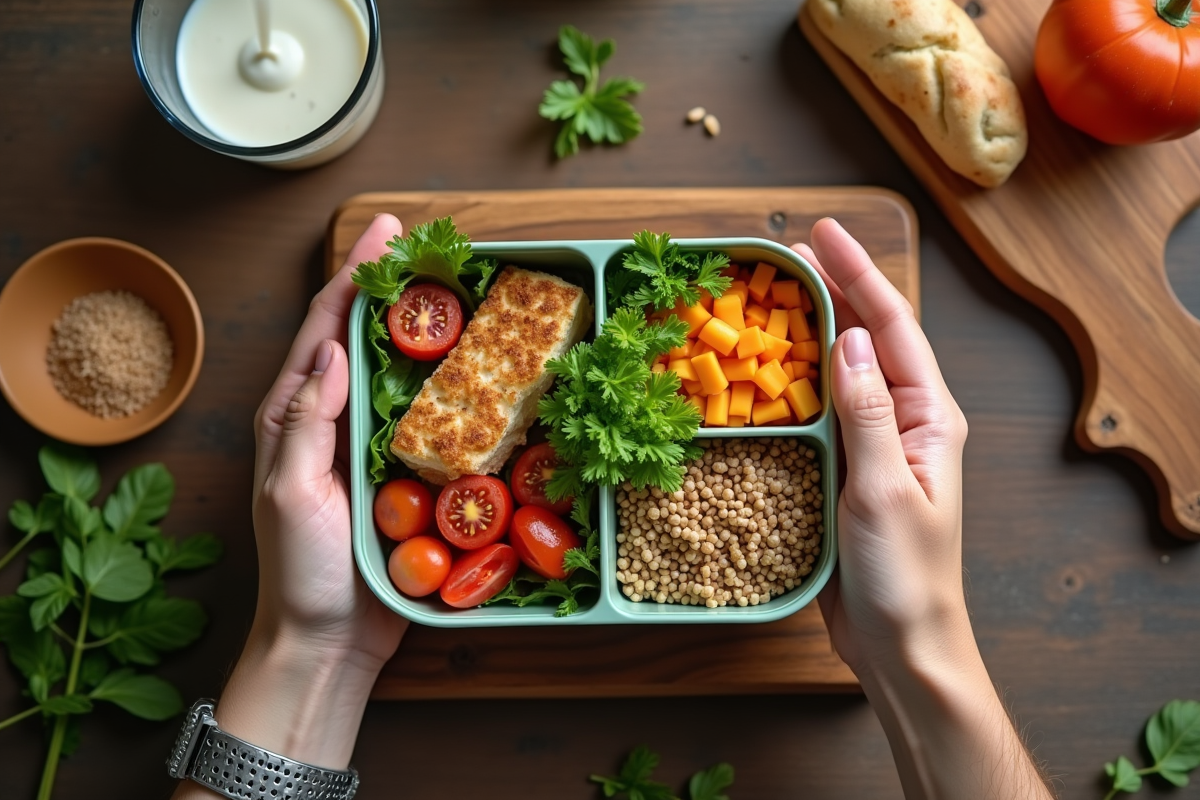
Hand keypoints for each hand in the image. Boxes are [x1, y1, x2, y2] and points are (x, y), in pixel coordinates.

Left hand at [173, 216, 412, 795]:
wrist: (329, 639)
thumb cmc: (300, 570)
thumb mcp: (290, 493)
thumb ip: (305, 423)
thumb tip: (332, 351)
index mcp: (294, 415)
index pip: (324, 328)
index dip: (355, 275)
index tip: (386, 230)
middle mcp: (331, 419)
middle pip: (363, 336)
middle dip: (393, 287)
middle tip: (434, 247)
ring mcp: (368, 445)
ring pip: (399, 371)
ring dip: (425, 329)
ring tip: (462, 292)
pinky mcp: (402, 472)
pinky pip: (427, 417)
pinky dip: (448, 385)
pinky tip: (477, 371)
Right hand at [795, 221, 1052, 799]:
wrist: (900, 645)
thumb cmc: (905, 576)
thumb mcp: (884, 489)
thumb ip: (869, 410)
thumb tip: (853, 335)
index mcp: (927, 417)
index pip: (893, 327)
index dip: (857, 274)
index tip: (822, 233)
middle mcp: (904, 421)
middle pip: (869, 338)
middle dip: (833, 289)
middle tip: (786, 252)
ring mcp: (874, 445)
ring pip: (840, 371)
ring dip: (808, 330)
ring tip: (768, 296)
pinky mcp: (845, 471)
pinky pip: (819, 412)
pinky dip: (790, 383)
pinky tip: (762, 373)